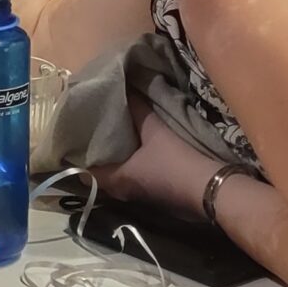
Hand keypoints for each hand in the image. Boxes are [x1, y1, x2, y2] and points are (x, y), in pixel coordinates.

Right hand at [92, 103, 217, 219]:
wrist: (208, 193)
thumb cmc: (168, 173)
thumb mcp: (130, 176)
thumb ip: (103, 176)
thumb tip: (79, 176)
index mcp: (147, 120)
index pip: (125, 96)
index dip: (107, 93)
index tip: (87, 94)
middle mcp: (156, 126)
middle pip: (128, 117)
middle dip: (109, 120)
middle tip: (84, 123)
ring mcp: (164, 144)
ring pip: (135, 137)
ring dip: (119, 140)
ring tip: (95, 145)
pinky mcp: (169, 161)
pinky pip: (141, 153)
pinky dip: (129, 156)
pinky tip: (116, 165)